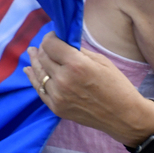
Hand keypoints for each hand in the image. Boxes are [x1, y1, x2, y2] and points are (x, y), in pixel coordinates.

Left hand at [26, 32, 153, 144]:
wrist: (124, 116)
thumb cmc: (117, 85)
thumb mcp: (101, 61)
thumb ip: (78, 50)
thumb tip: (63, 41)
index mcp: (76, 65)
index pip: (50, 44)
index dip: (50, 37)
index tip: (54, 36)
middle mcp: (63, 80)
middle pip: (43, 57)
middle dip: (44, 49)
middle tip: (47, 45)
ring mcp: (58, 95)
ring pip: (38, 73)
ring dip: (35, 61)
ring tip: (31, 52)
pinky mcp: (56, 107)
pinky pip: (39, 89)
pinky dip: (33, 78)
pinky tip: (29, 70)